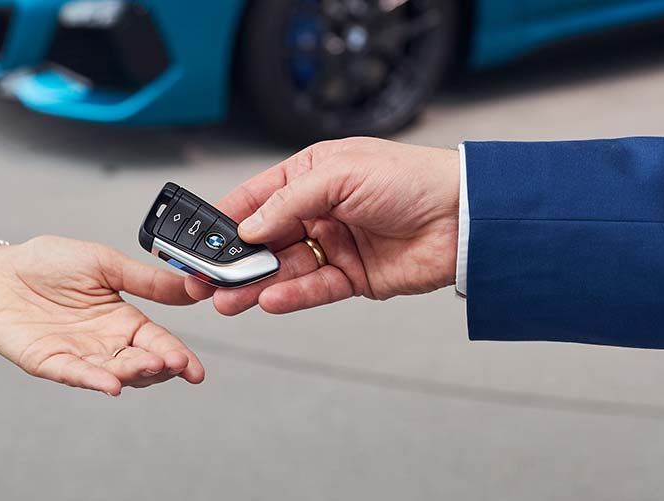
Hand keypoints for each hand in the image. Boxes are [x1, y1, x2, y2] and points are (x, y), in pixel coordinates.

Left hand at [0, 236, 203, 395]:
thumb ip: (147, 279)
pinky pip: (74, 374)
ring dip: (134, 373)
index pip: (158, 342)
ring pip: (113, 372)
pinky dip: (94, 381)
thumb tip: (192, 286)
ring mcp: (77, 355)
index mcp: (123, 320)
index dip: (179, 355)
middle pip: (141, 363)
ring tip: (152, 366)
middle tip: (176, 363)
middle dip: (161, 367)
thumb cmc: (49, 263)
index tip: (195, 368)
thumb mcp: (106, 263)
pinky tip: (112, 385)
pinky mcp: (47, 361)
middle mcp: (105, 343)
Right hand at [186, 137, 459, 314]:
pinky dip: (292, 295)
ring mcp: (335, 245)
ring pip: (285, 268)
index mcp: (312, 176)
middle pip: (265, 239)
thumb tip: (248, 227)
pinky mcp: (353, 277)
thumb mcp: (341, 174)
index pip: (257, 198)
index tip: (198, 241)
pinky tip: (269, 300)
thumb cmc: (411, 178)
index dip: (226, 220)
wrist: (466, 217)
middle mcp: (319, 211)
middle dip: (235, 261)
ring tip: (228, 299)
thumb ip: (289, 201)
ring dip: (255, 285)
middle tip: (205, 281)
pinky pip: (315, 288)